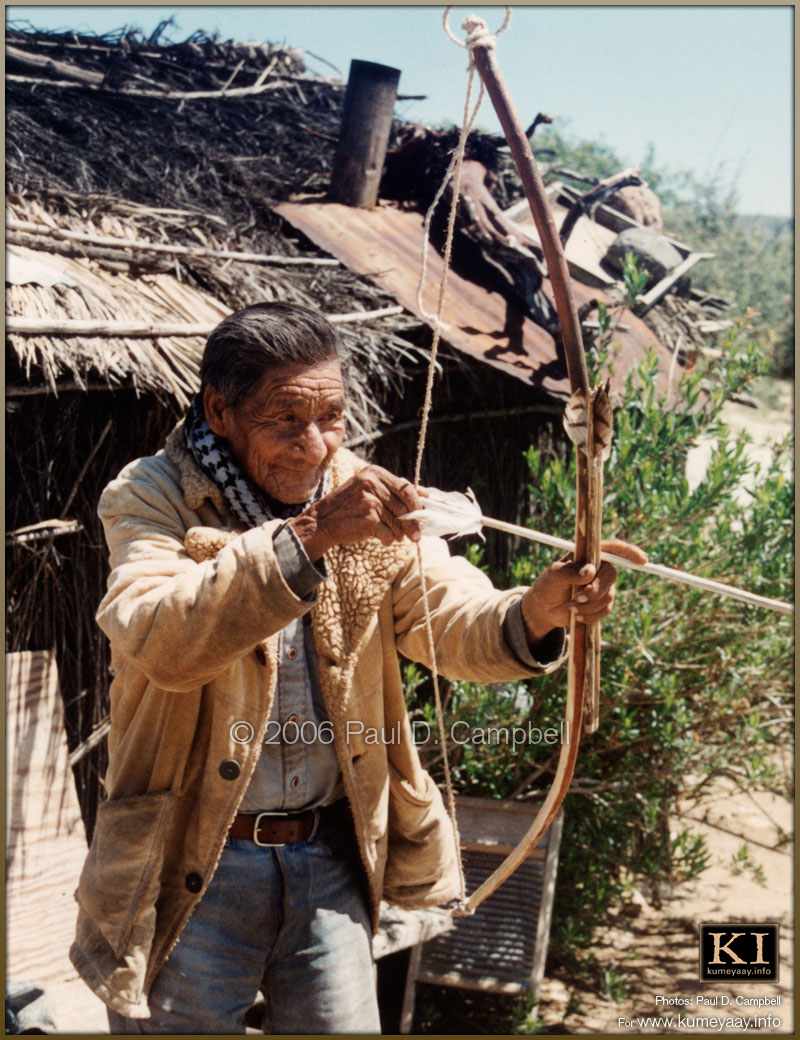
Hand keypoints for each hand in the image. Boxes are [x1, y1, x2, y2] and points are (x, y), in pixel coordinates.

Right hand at [289, 465, 423, 560]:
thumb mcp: (370, 490)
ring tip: (394, 536)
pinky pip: (388, 533)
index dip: (417, 505)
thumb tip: (426, 495)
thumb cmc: (350, 506)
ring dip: (399, 534)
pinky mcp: (368, 518)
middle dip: (412, 524)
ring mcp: (370, 501)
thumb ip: (395, 491)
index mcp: (375, 473)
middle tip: (415, 535)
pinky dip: (388, 539)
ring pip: (397, 522)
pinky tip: (382, 539)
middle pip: (404, 507)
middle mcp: (372, 483)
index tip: (422, 516)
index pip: (406, 489)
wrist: (322, 521)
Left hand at [521, 538, 647, 644]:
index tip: (642, 559)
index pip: (613, 548)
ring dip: (589, 604)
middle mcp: (599, 569)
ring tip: (571, 606)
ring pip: (608, 596)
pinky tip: (575, 615)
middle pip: (611, 576)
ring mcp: (602, 587)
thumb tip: (591, 570)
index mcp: (589, 555)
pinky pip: (605, 610)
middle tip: (579, 597)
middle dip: (597, 589)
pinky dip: (590, 615)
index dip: (629, 552)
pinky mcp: (601, 604)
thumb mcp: (554, 575)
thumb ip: (570, 571)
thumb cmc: (548, 585)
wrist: (545, 607)